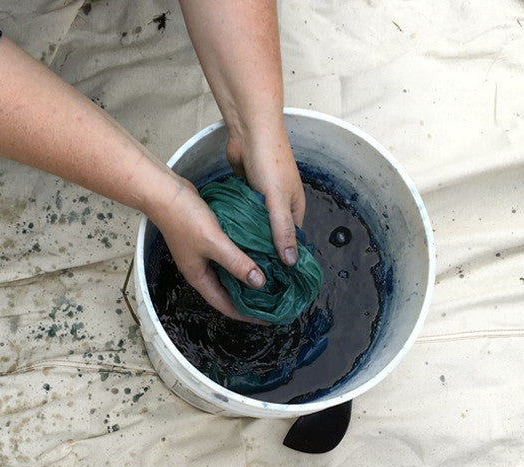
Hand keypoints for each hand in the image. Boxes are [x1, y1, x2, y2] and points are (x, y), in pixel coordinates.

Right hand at [149, 177, 267, 322]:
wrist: (164, 192)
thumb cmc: (184, 218)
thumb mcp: (214, 242)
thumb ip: (236, 263)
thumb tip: (259, 283)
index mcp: (199, 277)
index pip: (225, 306)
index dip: (246, 315)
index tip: (268, 319)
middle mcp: (200, 270)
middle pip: (228, 293)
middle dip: (249, 299)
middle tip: (273, 301)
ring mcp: (202, 255)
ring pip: (229, 274)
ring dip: (247, 278)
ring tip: (270, 280)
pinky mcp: (206, 240)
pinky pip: (228, 257)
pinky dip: (242, 260)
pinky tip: (257, 255)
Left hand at [226, 122, 305, 265]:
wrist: (251, 130)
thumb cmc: (269, 160)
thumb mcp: (277, 200)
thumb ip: (282, 230)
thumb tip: (290, 261)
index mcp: (295, 209)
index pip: (291, 243)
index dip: (282, 260)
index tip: (270, 278)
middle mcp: (281, 206)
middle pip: (272, 236)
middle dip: (262, 252)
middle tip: (249, 273)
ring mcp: (263, 200)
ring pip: (256, 226)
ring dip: (248, 238)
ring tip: (236, 260)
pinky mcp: (247, 193)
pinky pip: (244, 215)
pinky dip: (239, 224)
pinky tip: (228, 237)